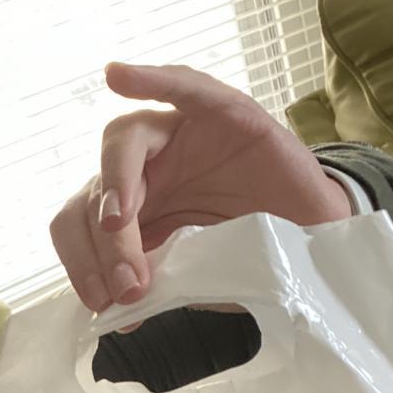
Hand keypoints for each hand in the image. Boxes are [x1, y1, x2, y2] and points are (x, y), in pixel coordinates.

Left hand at [50, 62, 352, 311]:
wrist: (315, 237)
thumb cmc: (250, 254)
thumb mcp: (194, 276)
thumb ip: (155, 285)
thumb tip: (116, 316)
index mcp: (127, 209)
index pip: (77, 223)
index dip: (81, 262)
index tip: (101, 303)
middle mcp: (143, 169)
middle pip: (95, 191)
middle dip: (106, 245)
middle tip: (129, 286)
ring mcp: (178, 136)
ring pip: (123, 142)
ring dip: (115, 185)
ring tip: (119, 224)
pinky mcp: (219, 111)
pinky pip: (182, 87)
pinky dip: (151, 80)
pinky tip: (119, 76)